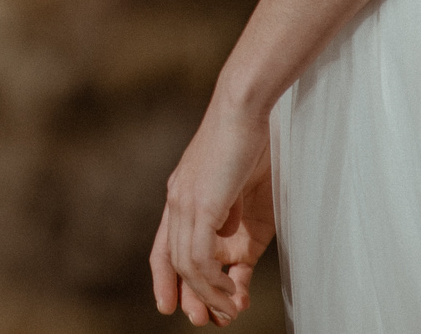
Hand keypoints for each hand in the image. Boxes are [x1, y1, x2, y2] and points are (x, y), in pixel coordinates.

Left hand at [151, 101, 275, 325]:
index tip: (177, 307)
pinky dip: (213, 280)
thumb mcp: (249, 202)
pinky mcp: (198, 202)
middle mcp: (176, 200)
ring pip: (186, 263)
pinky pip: (198, 255)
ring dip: (208, 294)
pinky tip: (232, 292)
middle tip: (207, 320)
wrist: (248, 108)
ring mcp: (183, 200)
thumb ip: (240, 234)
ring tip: (229, 311)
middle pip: (172, 260)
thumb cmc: (255, 147)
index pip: (165, 246)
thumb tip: (236, 265)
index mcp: (183, 195)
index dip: (168, 279)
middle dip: (189, 295)